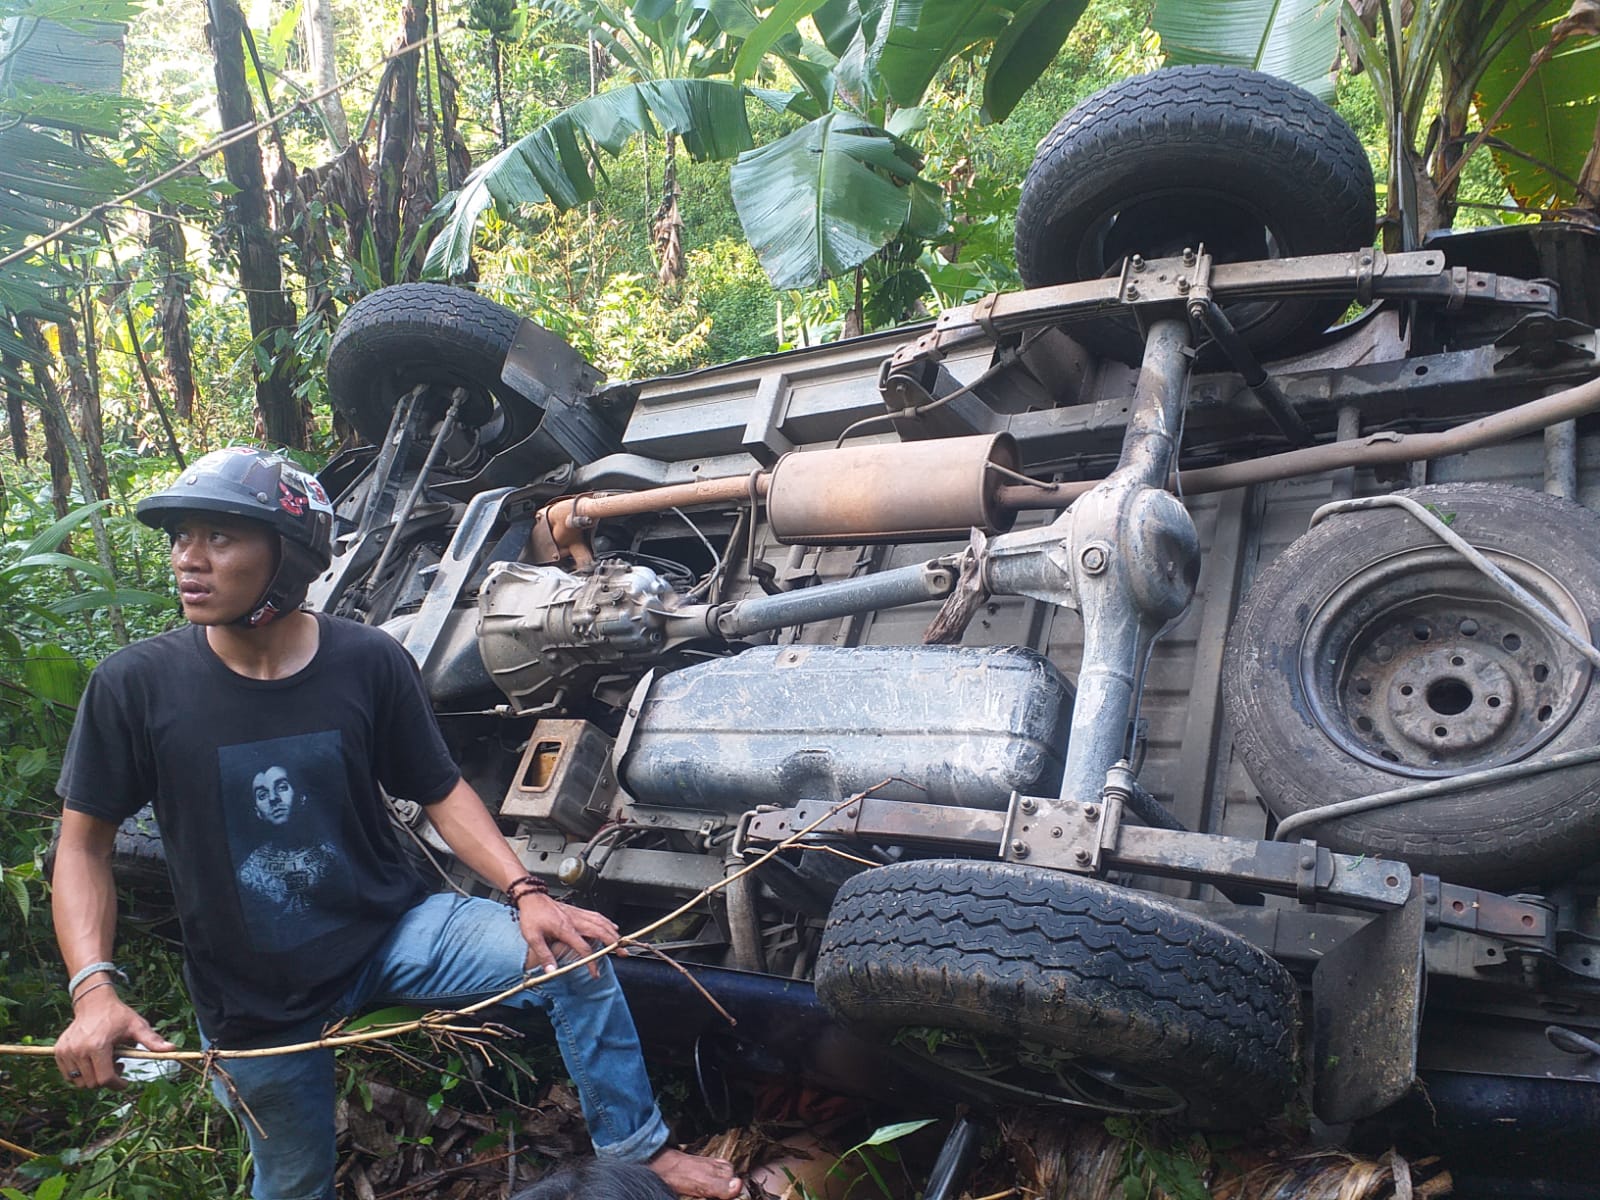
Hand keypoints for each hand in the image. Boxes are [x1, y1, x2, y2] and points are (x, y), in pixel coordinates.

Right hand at [54, 989, 174, 1090]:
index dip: (118, 1084)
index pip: (105, 1079)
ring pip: (80, 1081)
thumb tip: (172, 1049)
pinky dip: (81, 1074)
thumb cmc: (117, 1015)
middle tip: (119, 1065)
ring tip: (106, 1061)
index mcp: (98, 1046)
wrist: (94, 1003)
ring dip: (94, 1077)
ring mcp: (66, 1052)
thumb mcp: (137, 1026)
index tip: (126, 1082)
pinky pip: (68, 1075)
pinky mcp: (58, 1052)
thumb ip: (152, 1040)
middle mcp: (79, 1050)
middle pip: (92, 1083)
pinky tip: (92, 1060)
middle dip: (108, 1079)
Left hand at [516, 894, 621, 978]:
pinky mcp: (577, 911)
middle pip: (600, 932)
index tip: (595, 973)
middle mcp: (576, 921)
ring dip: (613, 933)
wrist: (531, 897)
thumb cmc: (531, 916)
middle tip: (623, 953)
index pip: (584, 948)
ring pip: (601, 922)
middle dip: (614, 944)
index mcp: (566, 929)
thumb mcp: (533, 938)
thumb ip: (544, 955)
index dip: (591, 962)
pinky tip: (611, 926)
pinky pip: (596, 916)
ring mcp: (578, 914)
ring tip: (621, 942)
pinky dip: (607, 921)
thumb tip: (551, 971)